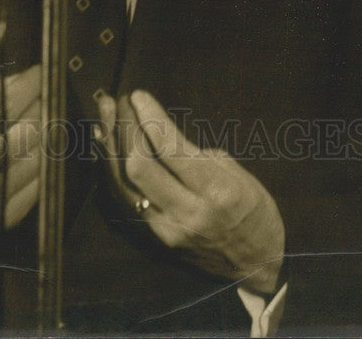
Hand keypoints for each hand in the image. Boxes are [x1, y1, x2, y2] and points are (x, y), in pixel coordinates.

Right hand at [0, 67, 40, 266]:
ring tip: (47, 121)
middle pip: (26, 132)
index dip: (25, 87)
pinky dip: (45, 162)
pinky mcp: (5, 219)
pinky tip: (40, 151)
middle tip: (48, 96)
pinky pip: (40, 184)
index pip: (0, 107)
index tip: (39, 74)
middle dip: (43, 108)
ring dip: (49, 134)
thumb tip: (5, 81)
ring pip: (40, 158)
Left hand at [98, 90, 284, 294]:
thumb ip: (195, 155)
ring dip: (111, 144)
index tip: (138, 95)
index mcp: (216, 190)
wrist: (256, 265)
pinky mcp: (155, 238)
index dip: (150, 118)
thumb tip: (158, 133)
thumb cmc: (253, 209)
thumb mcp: (236, 173)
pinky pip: (126, 197)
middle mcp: (188, 212)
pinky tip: (106, 143)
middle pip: (138, 167)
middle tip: (122, 100)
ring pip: (124, 183)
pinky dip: (112, 167)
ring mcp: (167, 229)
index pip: (170, 149)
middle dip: (125, 127)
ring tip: (106, 112)